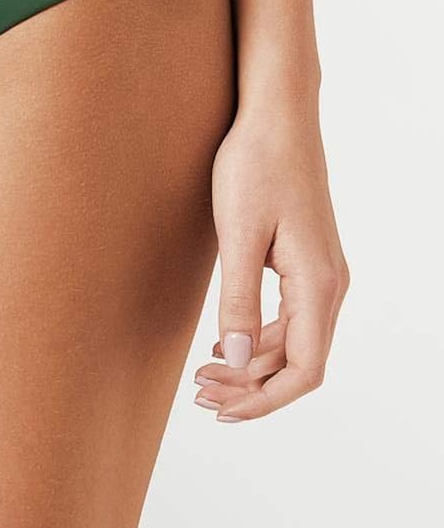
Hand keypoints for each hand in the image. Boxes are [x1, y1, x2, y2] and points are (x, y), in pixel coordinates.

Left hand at [194, 107, 348, 421]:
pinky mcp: (307, 262)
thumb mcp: (238, 235)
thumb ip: (239, 302)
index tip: (221, 411)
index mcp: (319, 284)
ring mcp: (322, 274)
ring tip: (203, 375)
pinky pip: (290, 318)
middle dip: (251, 387)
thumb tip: (240, 363)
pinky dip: (259, 339)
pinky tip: (224, 344)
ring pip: (294, 344)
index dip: (264, 400)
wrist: (276, 116)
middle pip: (299, 364)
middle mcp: (330, 284)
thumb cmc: (255, 166)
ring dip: (252, 366)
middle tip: (197, 394)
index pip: (304, 371)